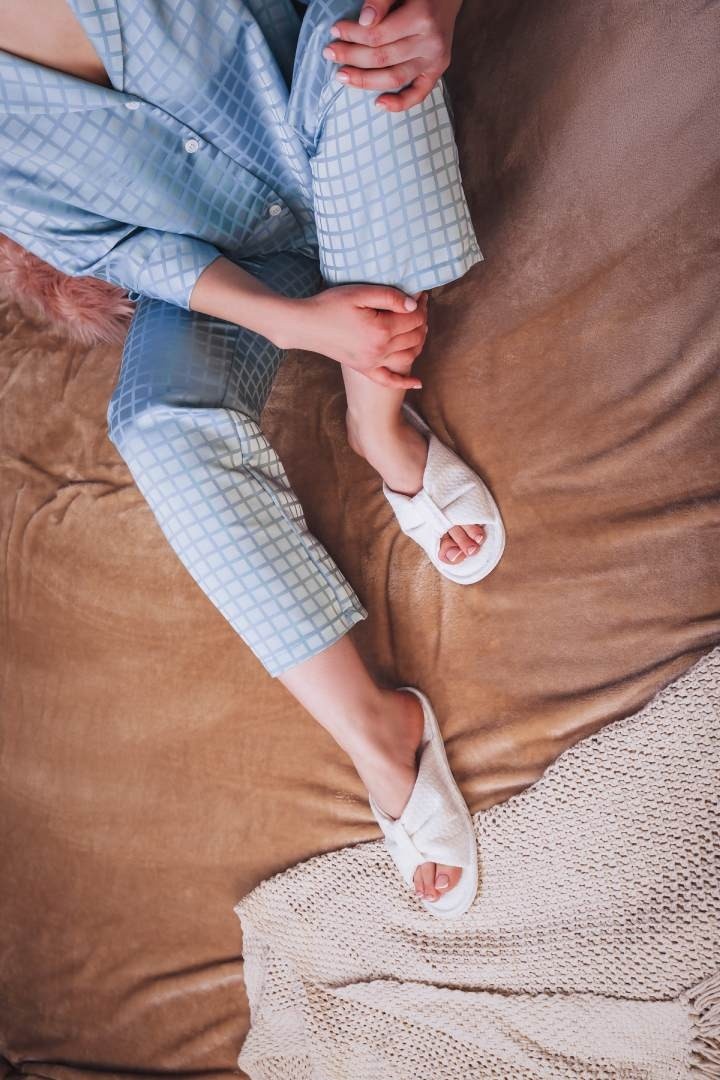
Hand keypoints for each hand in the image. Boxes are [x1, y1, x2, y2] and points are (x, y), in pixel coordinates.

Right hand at [285, 284, 428, 388]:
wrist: (306, 325)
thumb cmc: (331, 305)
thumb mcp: (360, 292)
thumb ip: (389, 296)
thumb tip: (413, 305)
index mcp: (381, 329)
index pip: (414, 319)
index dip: (421, 306)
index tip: (420, 297)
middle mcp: (380, 350)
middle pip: (414, 337)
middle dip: (422, 322)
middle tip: (420, 309)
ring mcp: (373, 363)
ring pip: (408, 356)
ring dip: (419, 344)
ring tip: (418, 329)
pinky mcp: (365, 369)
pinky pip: (389, 380)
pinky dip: (405, 382)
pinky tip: (418, 384)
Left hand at [324, 0, 463, 111]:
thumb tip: (365, 21)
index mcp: (422, 17)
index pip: (377, 35)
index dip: (352, 34)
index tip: (335, 31)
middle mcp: (430, 42)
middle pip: (382, 58)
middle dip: (352, 56)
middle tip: (330, 53)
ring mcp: (435, 60)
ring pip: (394, 78)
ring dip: (365, 80)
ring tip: (343, 76)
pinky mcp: (437, 72)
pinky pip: (418, 95)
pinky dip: (399, 103)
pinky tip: (379, 104)